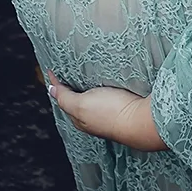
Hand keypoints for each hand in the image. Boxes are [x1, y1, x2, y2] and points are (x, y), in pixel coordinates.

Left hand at [46, 70, 166, 150]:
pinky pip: (106, 95)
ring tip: (84, 72)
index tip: (52, 69)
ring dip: (87, 86)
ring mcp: (107, 113)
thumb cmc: (111, 113)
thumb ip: (65, 97)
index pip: (63, 98)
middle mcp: (92, 117)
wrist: (141, 121)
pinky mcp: (122, 106)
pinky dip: (100, 87)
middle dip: (70, 86)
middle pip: (77, 99)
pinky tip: (106, 80)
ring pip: (92, 97)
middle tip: (64, 70)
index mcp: (80, 118)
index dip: (57, 84)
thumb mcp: (81, 104)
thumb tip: (50, 90)